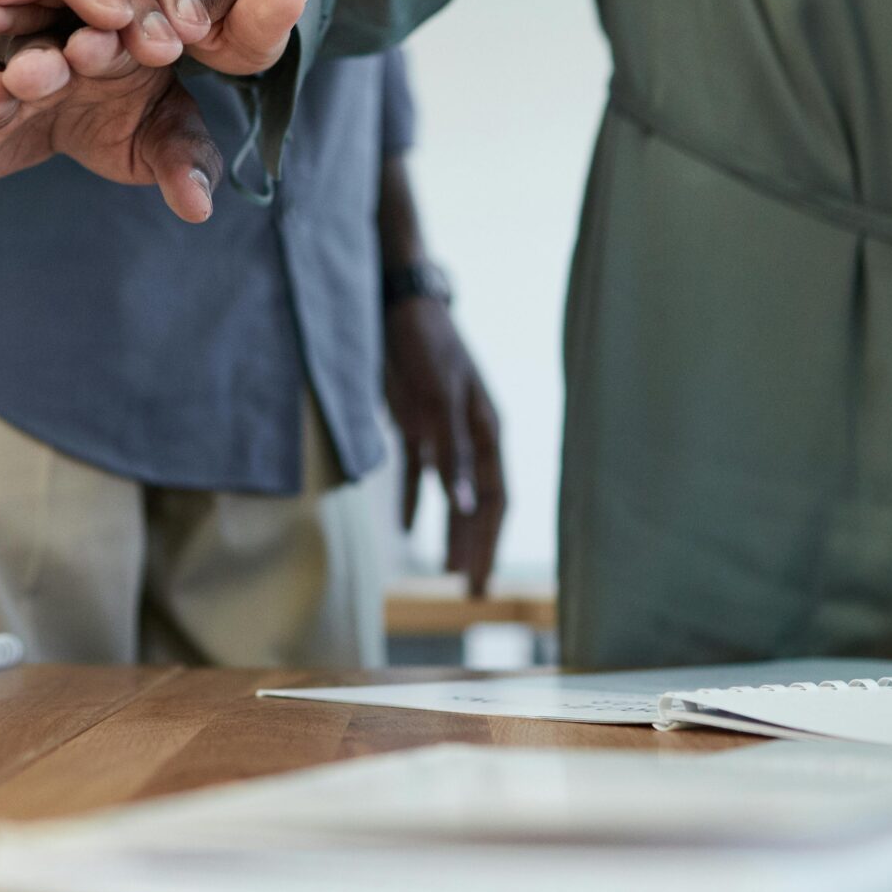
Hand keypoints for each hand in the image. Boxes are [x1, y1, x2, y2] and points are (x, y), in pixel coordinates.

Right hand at [0, 0, 315, 222]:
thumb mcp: (165, 133)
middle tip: (34, 67)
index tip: (100, 47)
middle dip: (35, 58)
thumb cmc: (133, 110)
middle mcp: (43, 49)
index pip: (100, 29)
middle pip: (34, 46)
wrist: (83, 109)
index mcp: (103, 36)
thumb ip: (184, 158)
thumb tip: (200, 205)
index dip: (100, 39)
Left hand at [385, 291, 505, 597]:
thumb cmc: (426, 344)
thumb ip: (452, 453)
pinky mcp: (415, 422)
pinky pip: (420, 472)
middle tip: (471, 589)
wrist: (397, 302)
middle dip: (476, 545)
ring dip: (450, 529)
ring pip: (451, 492)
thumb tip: (466, 506)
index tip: (480, 580)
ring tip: (446, 569)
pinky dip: (416, 500)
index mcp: (486, 431)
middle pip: (477, 502)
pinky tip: (407, 528)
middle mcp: (470, 436)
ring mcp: (443, 430)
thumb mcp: (439, 400)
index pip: (494, 499)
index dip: (488, 541)